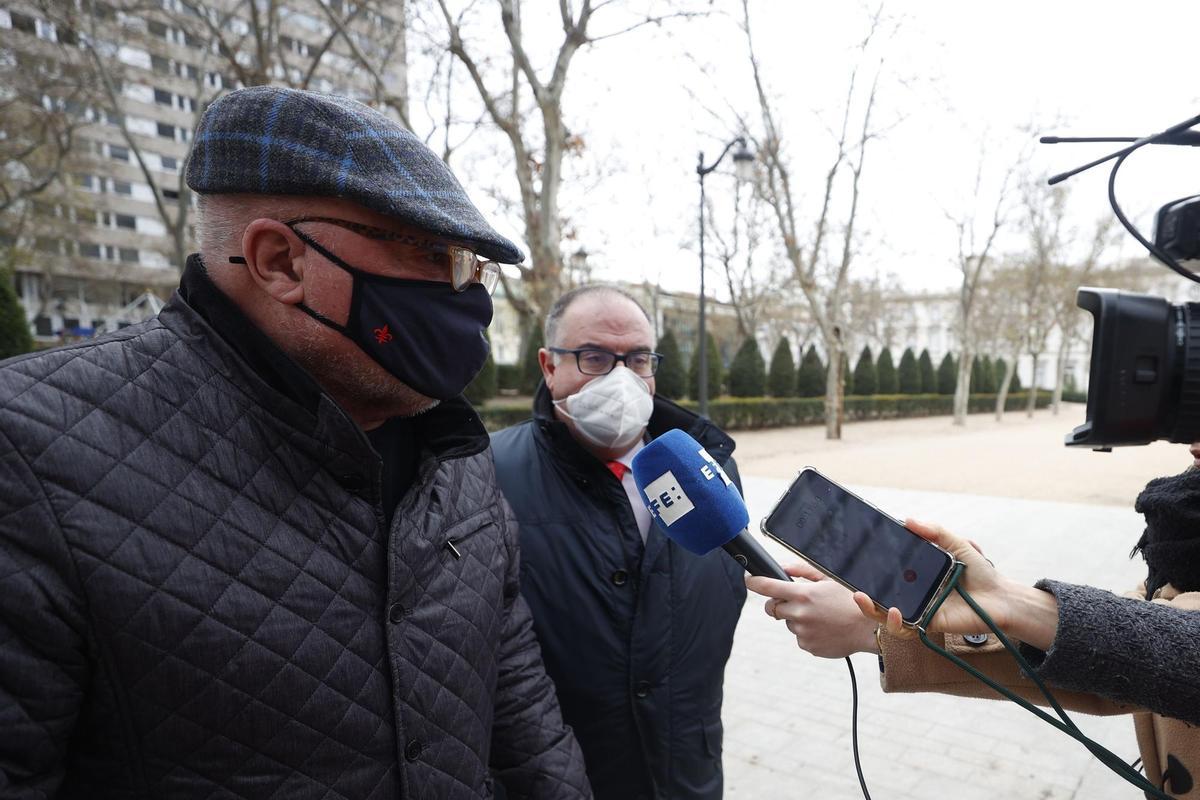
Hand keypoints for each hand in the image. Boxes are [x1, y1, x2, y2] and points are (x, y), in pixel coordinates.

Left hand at [746, 561, 878, 657]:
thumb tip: (782, 567)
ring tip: (821, 616)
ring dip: (798, 618)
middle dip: (778, 604)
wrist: (870, 629)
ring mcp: (803, 633)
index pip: (767, 587)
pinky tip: (824, 628)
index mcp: (803, 594)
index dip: (753, 582)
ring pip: (789, 623)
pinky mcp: (808, 647)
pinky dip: (808, 632)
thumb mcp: (829, 579)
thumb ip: (802, 571)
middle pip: (772, 609)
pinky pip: (800, 637)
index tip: (748, 579)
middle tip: (795, 601)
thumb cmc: (851, 600)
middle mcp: (800, 614)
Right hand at [851, 519, 1017, 641]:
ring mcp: (919, 609)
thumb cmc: (979, 572)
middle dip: (860, 592)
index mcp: (916, 573)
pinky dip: (894, 622)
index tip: (856, 557)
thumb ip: (934, 531)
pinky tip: (894, 612)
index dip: (869, 567)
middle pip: (879, 594)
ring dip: (869, 608)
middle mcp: (913, 592)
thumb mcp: (956, 544)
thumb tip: (908, 520)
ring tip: (863, 597)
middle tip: (851, 584)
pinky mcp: (927, 624)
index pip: (886, 571)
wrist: (1001, 598)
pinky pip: (904, 628)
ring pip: (884, 614)